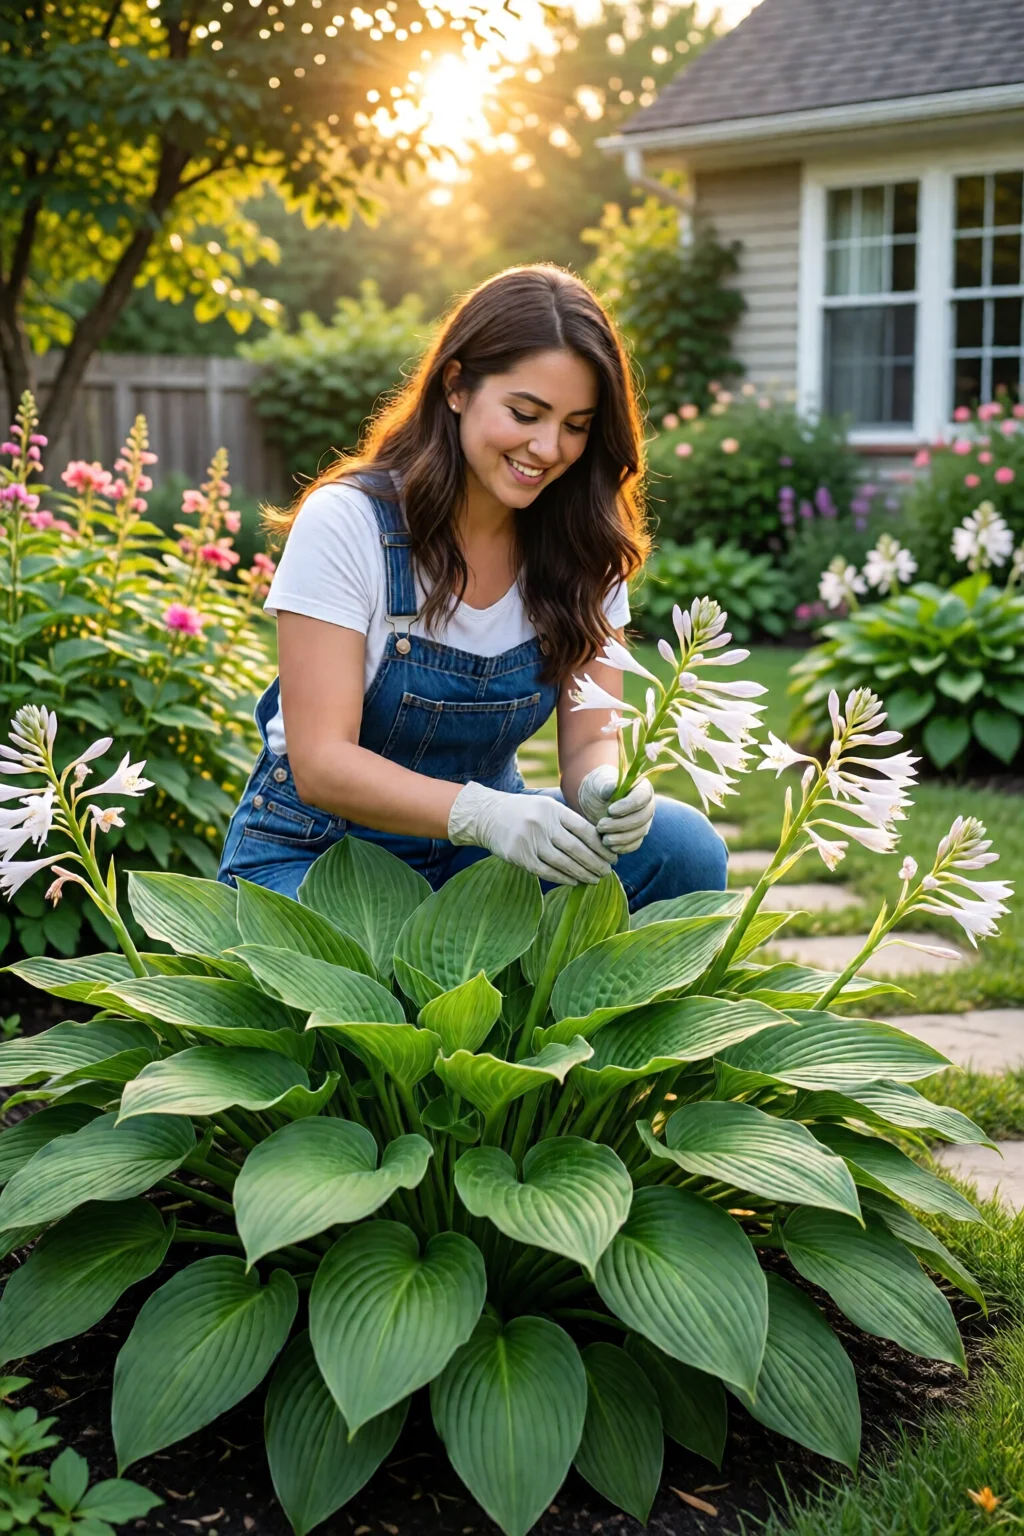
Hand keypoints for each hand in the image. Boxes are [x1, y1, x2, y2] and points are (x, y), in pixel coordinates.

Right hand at [448, 781, 617, 885]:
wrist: (488, 815)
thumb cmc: (525, 813)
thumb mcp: (547, 808)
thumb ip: (569, 822)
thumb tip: (599, 844)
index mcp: (553, 810)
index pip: (585, 830)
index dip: (601, 847)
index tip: (612, 857)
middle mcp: (542, 824)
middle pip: (576, 849)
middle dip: (595, 863)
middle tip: (607, 872)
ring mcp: (530, 841)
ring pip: (563, 863)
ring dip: (582, 874)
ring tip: (594, 880)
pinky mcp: (519, 856)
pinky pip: (546, 872)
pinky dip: (563, 878)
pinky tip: (574, 882)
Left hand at [577, 765, 655, 853]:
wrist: (594, 802)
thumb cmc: (598, 788)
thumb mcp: (598, 784)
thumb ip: (605, 786)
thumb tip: (612, 788)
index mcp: (641, 788)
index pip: (641, 797)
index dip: (627, 806)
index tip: (610, 811)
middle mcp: (647, 805)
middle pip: (642, 818)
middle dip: (621, 824)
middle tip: (600, 826)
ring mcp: (645, 822)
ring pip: (639, 832)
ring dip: (621, 838)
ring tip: (603, 838)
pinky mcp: (638, 835)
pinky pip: (635, 844)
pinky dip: (623, 847)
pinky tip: (610, 847)